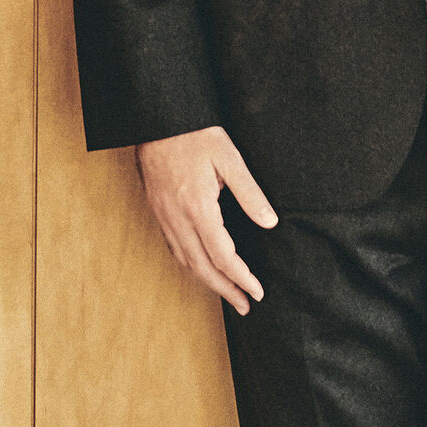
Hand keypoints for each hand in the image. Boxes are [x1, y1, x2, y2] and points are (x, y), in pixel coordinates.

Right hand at [135, 127, 274, 314]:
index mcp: (197, 206)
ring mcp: (164, 215)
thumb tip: (269, 222)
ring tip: (227, 293)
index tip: (257, 291)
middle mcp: (177, 217)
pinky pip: (174, 247)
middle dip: (225, 290)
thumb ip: (249, 192)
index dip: (241, 277)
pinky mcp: (157, 210)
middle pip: (202, 267)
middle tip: (245, 305)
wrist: (157, 120)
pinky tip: (201, 267)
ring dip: (207, 281)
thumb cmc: (194, 134)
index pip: (223, 255)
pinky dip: (190, 265)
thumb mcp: (229, 157)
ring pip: (185, 260)